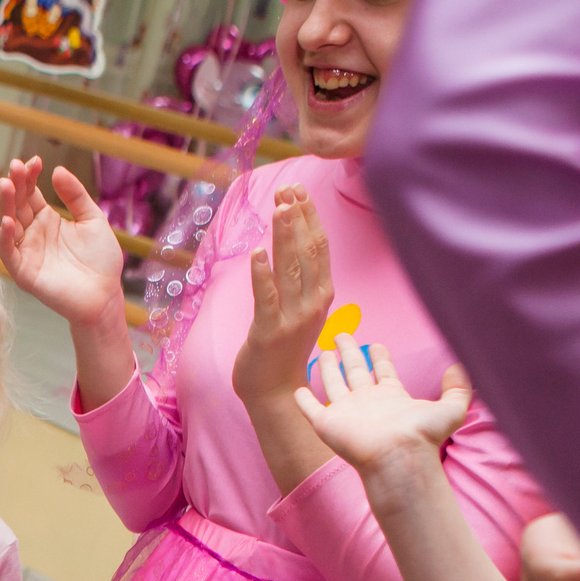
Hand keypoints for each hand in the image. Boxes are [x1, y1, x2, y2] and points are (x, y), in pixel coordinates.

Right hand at [0, 156, 125, 329]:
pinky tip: (8, 221)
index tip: (35, 161)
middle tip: (15, 166)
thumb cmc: (101, 260)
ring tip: (6, 185)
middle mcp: (32, 234)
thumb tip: (57, 171)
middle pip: (17, 205)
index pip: (30, 194)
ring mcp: (26, 253)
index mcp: (47, 220)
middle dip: (15, 185)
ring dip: (5, 205)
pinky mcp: (24, 273)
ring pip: (8, 226)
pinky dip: (5, 238)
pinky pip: (9, 254)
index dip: (30, 177)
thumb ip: (75, 196)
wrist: (105, 294)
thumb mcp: (92, 219)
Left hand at [232, 185, 334, 408]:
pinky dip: (262, 274)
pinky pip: (267, 298)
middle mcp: (312, 303)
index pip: (319, 247)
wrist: (275, 391)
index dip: (309, 217)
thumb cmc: (283, 347)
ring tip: (279, 208)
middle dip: (298, 217)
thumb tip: (293, 243)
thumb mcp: (300, 309)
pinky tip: (257, 252)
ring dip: (284, 236)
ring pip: (290, 269)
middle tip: (288, 189)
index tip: (297, 191)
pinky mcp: (269, 332)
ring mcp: (293, 318)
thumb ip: (301, 279)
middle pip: (308, 252)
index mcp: (322, 294)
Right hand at [291, 338, 472, 479]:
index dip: (380, 356)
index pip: (383, 371)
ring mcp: (345, 412)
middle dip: (350, 352)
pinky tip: (297, 390)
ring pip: (333, 383)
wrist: (396, 454)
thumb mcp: (451, 408)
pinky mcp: (326, 422)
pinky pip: (310, 408)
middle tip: (342, 335)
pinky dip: (303, 400)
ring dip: (327, 367)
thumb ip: (458, 387)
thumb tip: (460, 368)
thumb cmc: (421, 434)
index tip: (376, 344)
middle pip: (355, 371)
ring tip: (323, 351)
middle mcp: (367, 402)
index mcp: (391, 396)